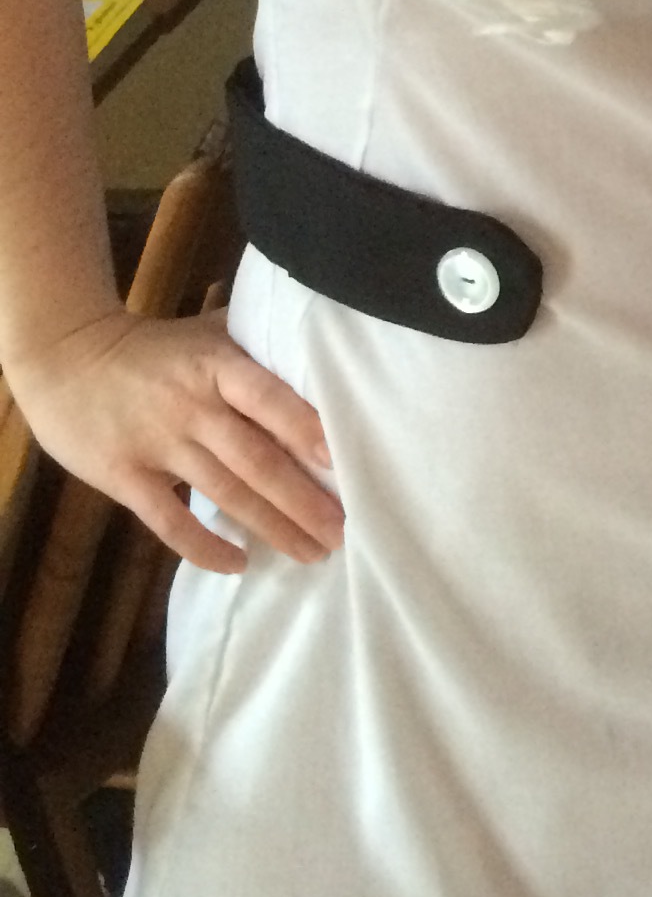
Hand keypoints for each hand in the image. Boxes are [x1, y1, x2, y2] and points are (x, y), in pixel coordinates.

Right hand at [8, 306, 342, 573]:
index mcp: (218, 366)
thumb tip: (322, 341)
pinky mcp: (125, 476)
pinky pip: (168, 520)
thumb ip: (256, 342)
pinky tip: (237, 564)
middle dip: (303, 500)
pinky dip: (203, 546)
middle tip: (343, 531)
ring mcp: (158, 443)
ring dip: (270, 526)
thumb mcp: (207, 332)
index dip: (304, 429)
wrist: (65, 355)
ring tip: (312, 552)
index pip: (269, 398)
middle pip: (255, 459)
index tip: (342, 462)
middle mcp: (192, 406)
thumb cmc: (153, 347)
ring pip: (223, 493)